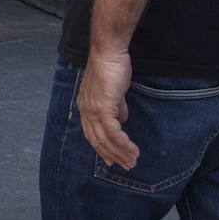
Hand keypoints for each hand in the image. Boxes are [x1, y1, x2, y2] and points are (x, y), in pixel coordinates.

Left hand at [78, 51, 139, 168]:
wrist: (108, 53)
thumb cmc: (112, 67)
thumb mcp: (114, 91)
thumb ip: (117, 106)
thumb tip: (122, 119)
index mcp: (86, 106)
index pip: (92, 133)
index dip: (102, 147)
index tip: (112, 158)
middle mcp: (86, 110)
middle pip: (97, 140)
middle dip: (112, 155)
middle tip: (125, 165)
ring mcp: (93, 110)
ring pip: (105, 139)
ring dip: (120, 153)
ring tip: (132, 162)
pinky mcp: (103, 108)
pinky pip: (113, 132)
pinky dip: (123, 144)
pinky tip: (132, 150)